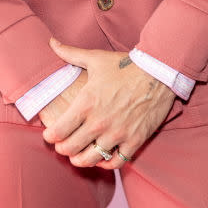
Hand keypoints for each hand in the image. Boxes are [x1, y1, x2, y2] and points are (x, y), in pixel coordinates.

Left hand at [41, 39, 174, 168]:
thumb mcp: (95, 58)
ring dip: (80, 160)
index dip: (50, 136)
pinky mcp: (134, 141)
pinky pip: (115, 163)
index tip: (50, 135)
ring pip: (90, 160)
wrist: (157, 72)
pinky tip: (101, 157)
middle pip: (70, 149)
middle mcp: (99, 122)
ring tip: (78, 156)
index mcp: (86, 103)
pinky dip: (106, 164)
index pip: (58, 131)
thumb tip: (51, 43)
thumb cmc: (125, 65)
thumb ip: (70, 53)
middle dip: (62, 149)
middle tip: (62, 146)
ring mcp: (117, 134)